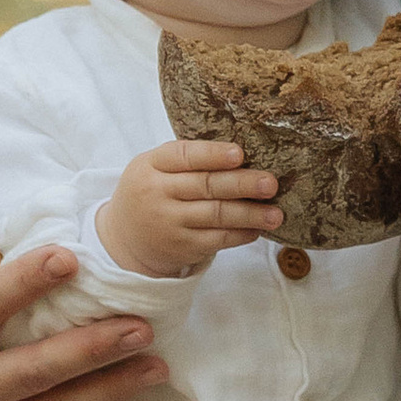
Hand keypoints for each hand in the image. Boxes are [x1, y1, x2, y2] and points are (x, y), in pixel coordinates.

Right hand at [97, 141, 285, 277]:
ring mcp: (169, 222)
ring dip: (250, 214)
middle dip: (242, 184)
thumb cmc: (153, 191)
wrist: (124, 237)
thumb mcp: (155, 168)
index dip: (212, 155)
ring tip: (276, 214)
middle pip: (205, 186)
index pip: (183, 156)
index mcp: (151, 165)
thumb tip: (244, 154)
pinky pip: (218, 240)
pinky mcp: (182, 246)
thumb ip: (188, 159)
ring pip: (216, 215)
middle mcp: (157, 193)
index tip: (240, 154)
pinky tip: (257, 229)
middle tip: (271, 183)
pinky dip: (241, 234)